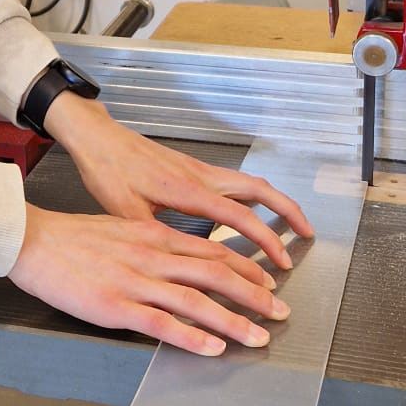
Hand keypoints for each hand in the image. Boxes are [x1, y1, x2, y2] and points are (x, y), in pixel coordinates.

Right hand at [9, 203, 289, 356]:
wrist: (34, 241)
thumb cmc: (74, 237)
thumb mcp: (122, 227)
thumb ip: (153, 242)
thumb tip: (180, 258)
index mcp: (156, 236)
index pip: (213, 251)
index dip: (247, 268)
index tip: (268, 282)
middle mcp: (154, 256)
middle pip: (217, 275)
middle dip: (255, 296)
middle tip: (281, 313)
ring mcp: (136, 282)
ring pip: (197, 302)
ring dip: (234, 321)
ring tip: (259, 337)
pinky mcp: (116, 306)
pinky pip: (163, 324)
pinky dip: (192, 337)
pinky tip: (213, 347)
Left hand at [43, 93, 313, 272]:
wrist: (98, 138)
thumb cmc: (108, 171)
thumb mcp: (124, 211)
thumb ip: (153, 237)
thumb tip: (174, 266)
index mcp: (187, 190)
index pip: (240, 216)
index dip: (266, 239)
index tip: (282, 262)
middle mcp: (200, 176)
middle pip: (259, 189)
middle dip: (288, 211)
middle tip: (307, 235)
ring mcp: (199, 169)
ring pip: (250, 181)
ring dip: (275, 201)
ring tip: (291, 222)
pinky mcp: (192, 168)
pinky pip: (235, 180)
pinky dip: (254, 194)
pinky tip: (253, 209)